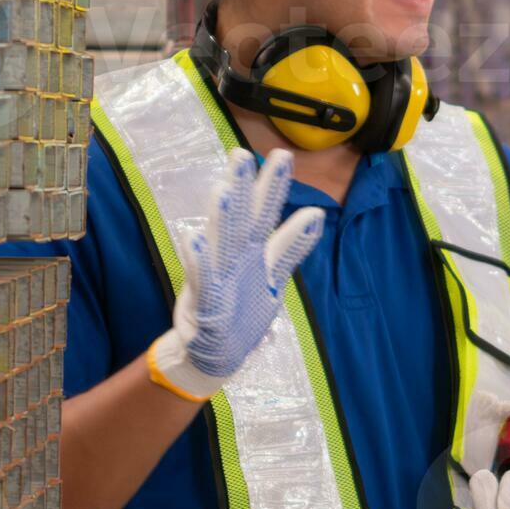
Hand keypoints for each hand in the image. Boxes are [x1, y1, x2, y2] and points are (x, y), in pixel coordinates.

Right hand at [147, 150, 325, 399]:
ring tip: (224, 192)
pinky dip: (197, 261)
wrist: (213, 353)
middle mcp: (235, 259)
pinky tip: (191, 238)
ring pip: (221, 244)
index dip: (274, 188)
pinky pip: (202, 280)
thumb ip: (291, 247)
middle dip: (244, 190)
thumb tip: (317, 214)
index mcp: (253, 252)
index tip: (281, 155)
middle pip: (243, 220)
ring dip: (222, 219)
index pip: (267, 215)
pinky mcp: (205, 303)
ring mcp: (219, 279)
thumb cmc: (240, 308)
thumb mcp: (272, 277)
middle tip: (243, 155)